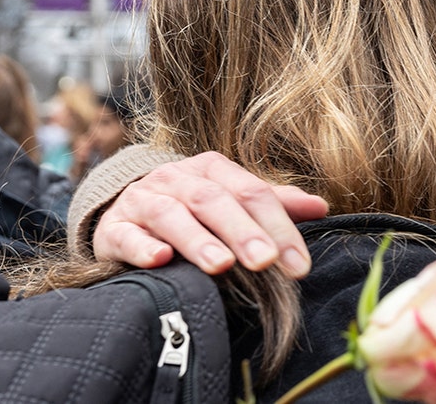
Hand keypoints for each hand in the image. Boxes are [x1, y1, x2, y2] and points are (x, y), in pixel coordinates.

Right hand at [93, 152, 328, 277]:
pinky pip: (126, 234)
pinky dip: (143, 246)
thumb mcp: (233, 201)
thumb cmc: (193, 209)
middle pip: (214, 201)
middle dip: (243, 233)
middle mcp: (178, 179)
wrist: (126, 211)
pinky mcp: (113, 228)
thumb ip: (276, 204)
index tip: (299, 265)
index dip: (279, 228)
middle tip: (266, 263)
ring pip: (171, 215)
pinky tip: (161, 260)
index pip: (253, 194)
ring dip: (198, 240)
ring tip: (222, 265)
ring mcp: (143, 200)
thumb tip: (322, 207)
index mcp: (213, 170)